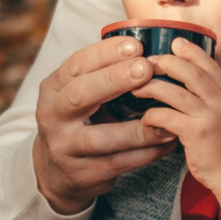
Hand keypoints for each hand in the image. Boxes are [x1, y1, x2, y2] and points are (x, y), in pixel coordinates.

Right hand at [32, 37, 173, 212]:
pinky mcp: (82, 173)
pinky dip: (146, 152)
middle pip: (80, 95)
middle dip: (113, 79)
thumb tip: (151, 49)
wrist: (56, 170)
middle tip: (146, 68)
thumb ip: (104, 74)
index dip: (105, 53)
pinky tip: (168, 141)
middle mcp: (53, 115)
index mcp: (54, 88)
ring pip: (101, 137)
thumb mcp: (80, 93)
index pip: (76, 65)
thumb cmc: (81, 119)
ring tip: (167, 114)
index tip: (136, 45)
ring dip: (138, 127)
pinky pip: (119, 162)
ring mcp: (65, 147)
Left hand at [137, 42, 220, 200]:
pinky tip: (145, 119)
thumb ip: (207, 97)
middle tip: (146, 63)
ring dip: (150, 87)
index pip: (208, 63)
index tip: (174, 42)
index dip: (190, 50)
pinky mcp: (196, 133)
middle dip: (165, 63)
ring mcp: (210, 116)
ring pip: (173, 91)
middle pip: (189, 71)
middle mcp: (220, 100)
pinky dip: (151, 115)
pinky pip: (165, 116)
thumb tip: (180, 82)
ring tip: (136, 88)